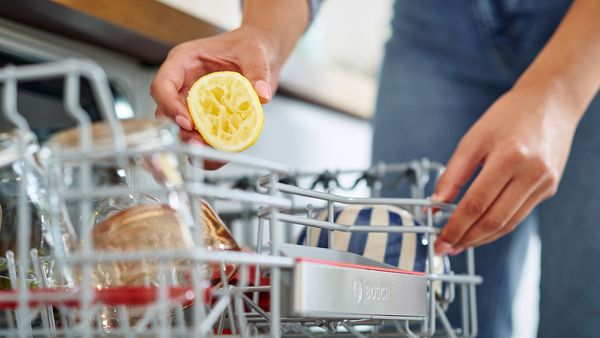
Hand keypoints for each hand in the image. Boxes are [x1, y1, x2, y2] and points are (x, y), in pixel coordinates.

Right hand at [150, 26, 279, 144]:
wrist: (262, 56)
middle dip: (180, 132)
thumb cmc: (249, 46)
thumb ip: (257, 71)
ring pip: (180, 130)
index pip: (163, 85)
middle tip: (199, 143)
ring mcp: (194, 103)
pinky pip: (202, 138)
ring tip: (211, 152)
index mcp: (184, 62)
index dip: (170, 106)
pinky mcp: (208, 118)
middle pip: (166, 113)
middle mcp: (184, 85)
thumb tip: (261, 94)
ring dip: (193, 144)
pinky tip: (221, 154)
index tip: (188, 122)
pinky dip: (209, 150)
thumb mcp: (254, 53)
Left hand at [433, 82, 580, 254]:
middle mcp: (531, 174)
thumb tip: (435, 204)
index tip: (439, 240)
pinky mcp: (549, 188)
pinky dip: (498, 226)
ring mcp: (544, 183)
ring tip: (460, 244)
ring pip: (509, 224)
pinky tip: (481, 230)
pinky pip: (519, 215)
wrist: (550, 102)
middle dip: (467, 239)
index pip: (476, 204)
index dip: (455, 227)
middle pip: (494, 220)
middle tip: (447, 248)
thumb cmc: (508, 116)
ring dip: (482, 239)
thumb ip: (453, 174)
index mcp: (509, 157)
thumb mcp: (473, 139)